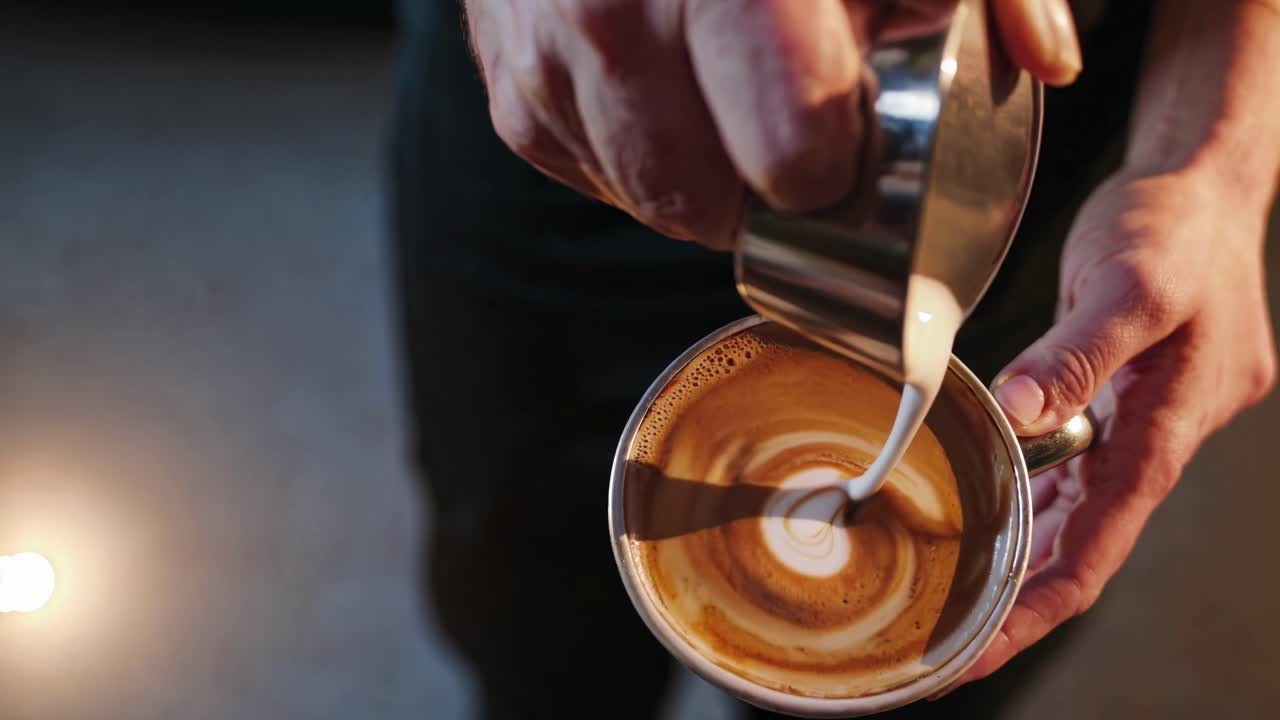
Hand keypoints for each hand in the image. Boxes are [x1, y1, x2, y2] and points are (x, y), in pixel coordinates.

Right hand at [464, 0, 1082, 248]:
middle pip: (708, 203)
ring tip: (726, 108)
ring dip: (700, 182)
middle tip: (788, 135)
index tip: (843, 139)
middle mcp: (623, 16)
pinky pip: (591, 174)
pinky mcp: (513, 89)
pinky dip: (636, 159)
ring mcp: (552, 56)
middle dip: (761, 190)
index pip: (793, 153)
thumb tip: (1049, 63)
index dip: (832, 168)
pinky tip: (663, 97)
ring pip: (646, 199)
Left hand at [953, 166, 1276, 686]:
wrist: (1202, 181)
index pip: (1100, 542)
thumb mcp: (1129, 282)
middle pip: (1088, 542)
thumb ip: (1074, 354)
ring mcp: (1147, 420)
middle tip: (951, 647)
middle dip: (1023, 599)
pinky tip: (995, 518)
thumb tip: (1021, 416)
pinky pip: (1079, 468)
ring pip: (1081, 511)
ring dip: (1028, 555)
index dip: (1039, 603)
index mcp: (1169, 423)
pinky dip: (1037, 500)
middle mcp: (1162, 435)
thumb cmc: (1176, 226)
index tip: (983, 650)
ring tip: (960, 601)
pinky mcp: (1125, 398)